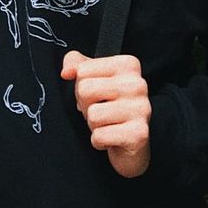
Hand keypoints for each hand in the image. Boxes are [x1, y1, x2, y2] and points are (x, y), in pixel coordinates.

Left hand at [61, 50, 150, 177]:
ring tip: (107, 124)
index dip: (82, 86)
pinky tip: (112, 138)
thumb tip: (66, 72)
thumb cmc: (111, 107)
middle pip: (85, 90)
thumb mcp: (94, 78)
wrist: (131, 142)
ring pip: (92, 114)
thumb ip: (77, 65)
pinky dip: (99, 141)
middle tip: (100, 110)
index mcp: (128, 65)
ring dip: (93, 125)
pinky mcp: (139, 134)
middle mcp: (138, 84)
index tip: (96, 94)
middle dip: (85, 106)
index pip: (83, 70)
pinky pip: (99, 136)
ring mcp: (141, 109)